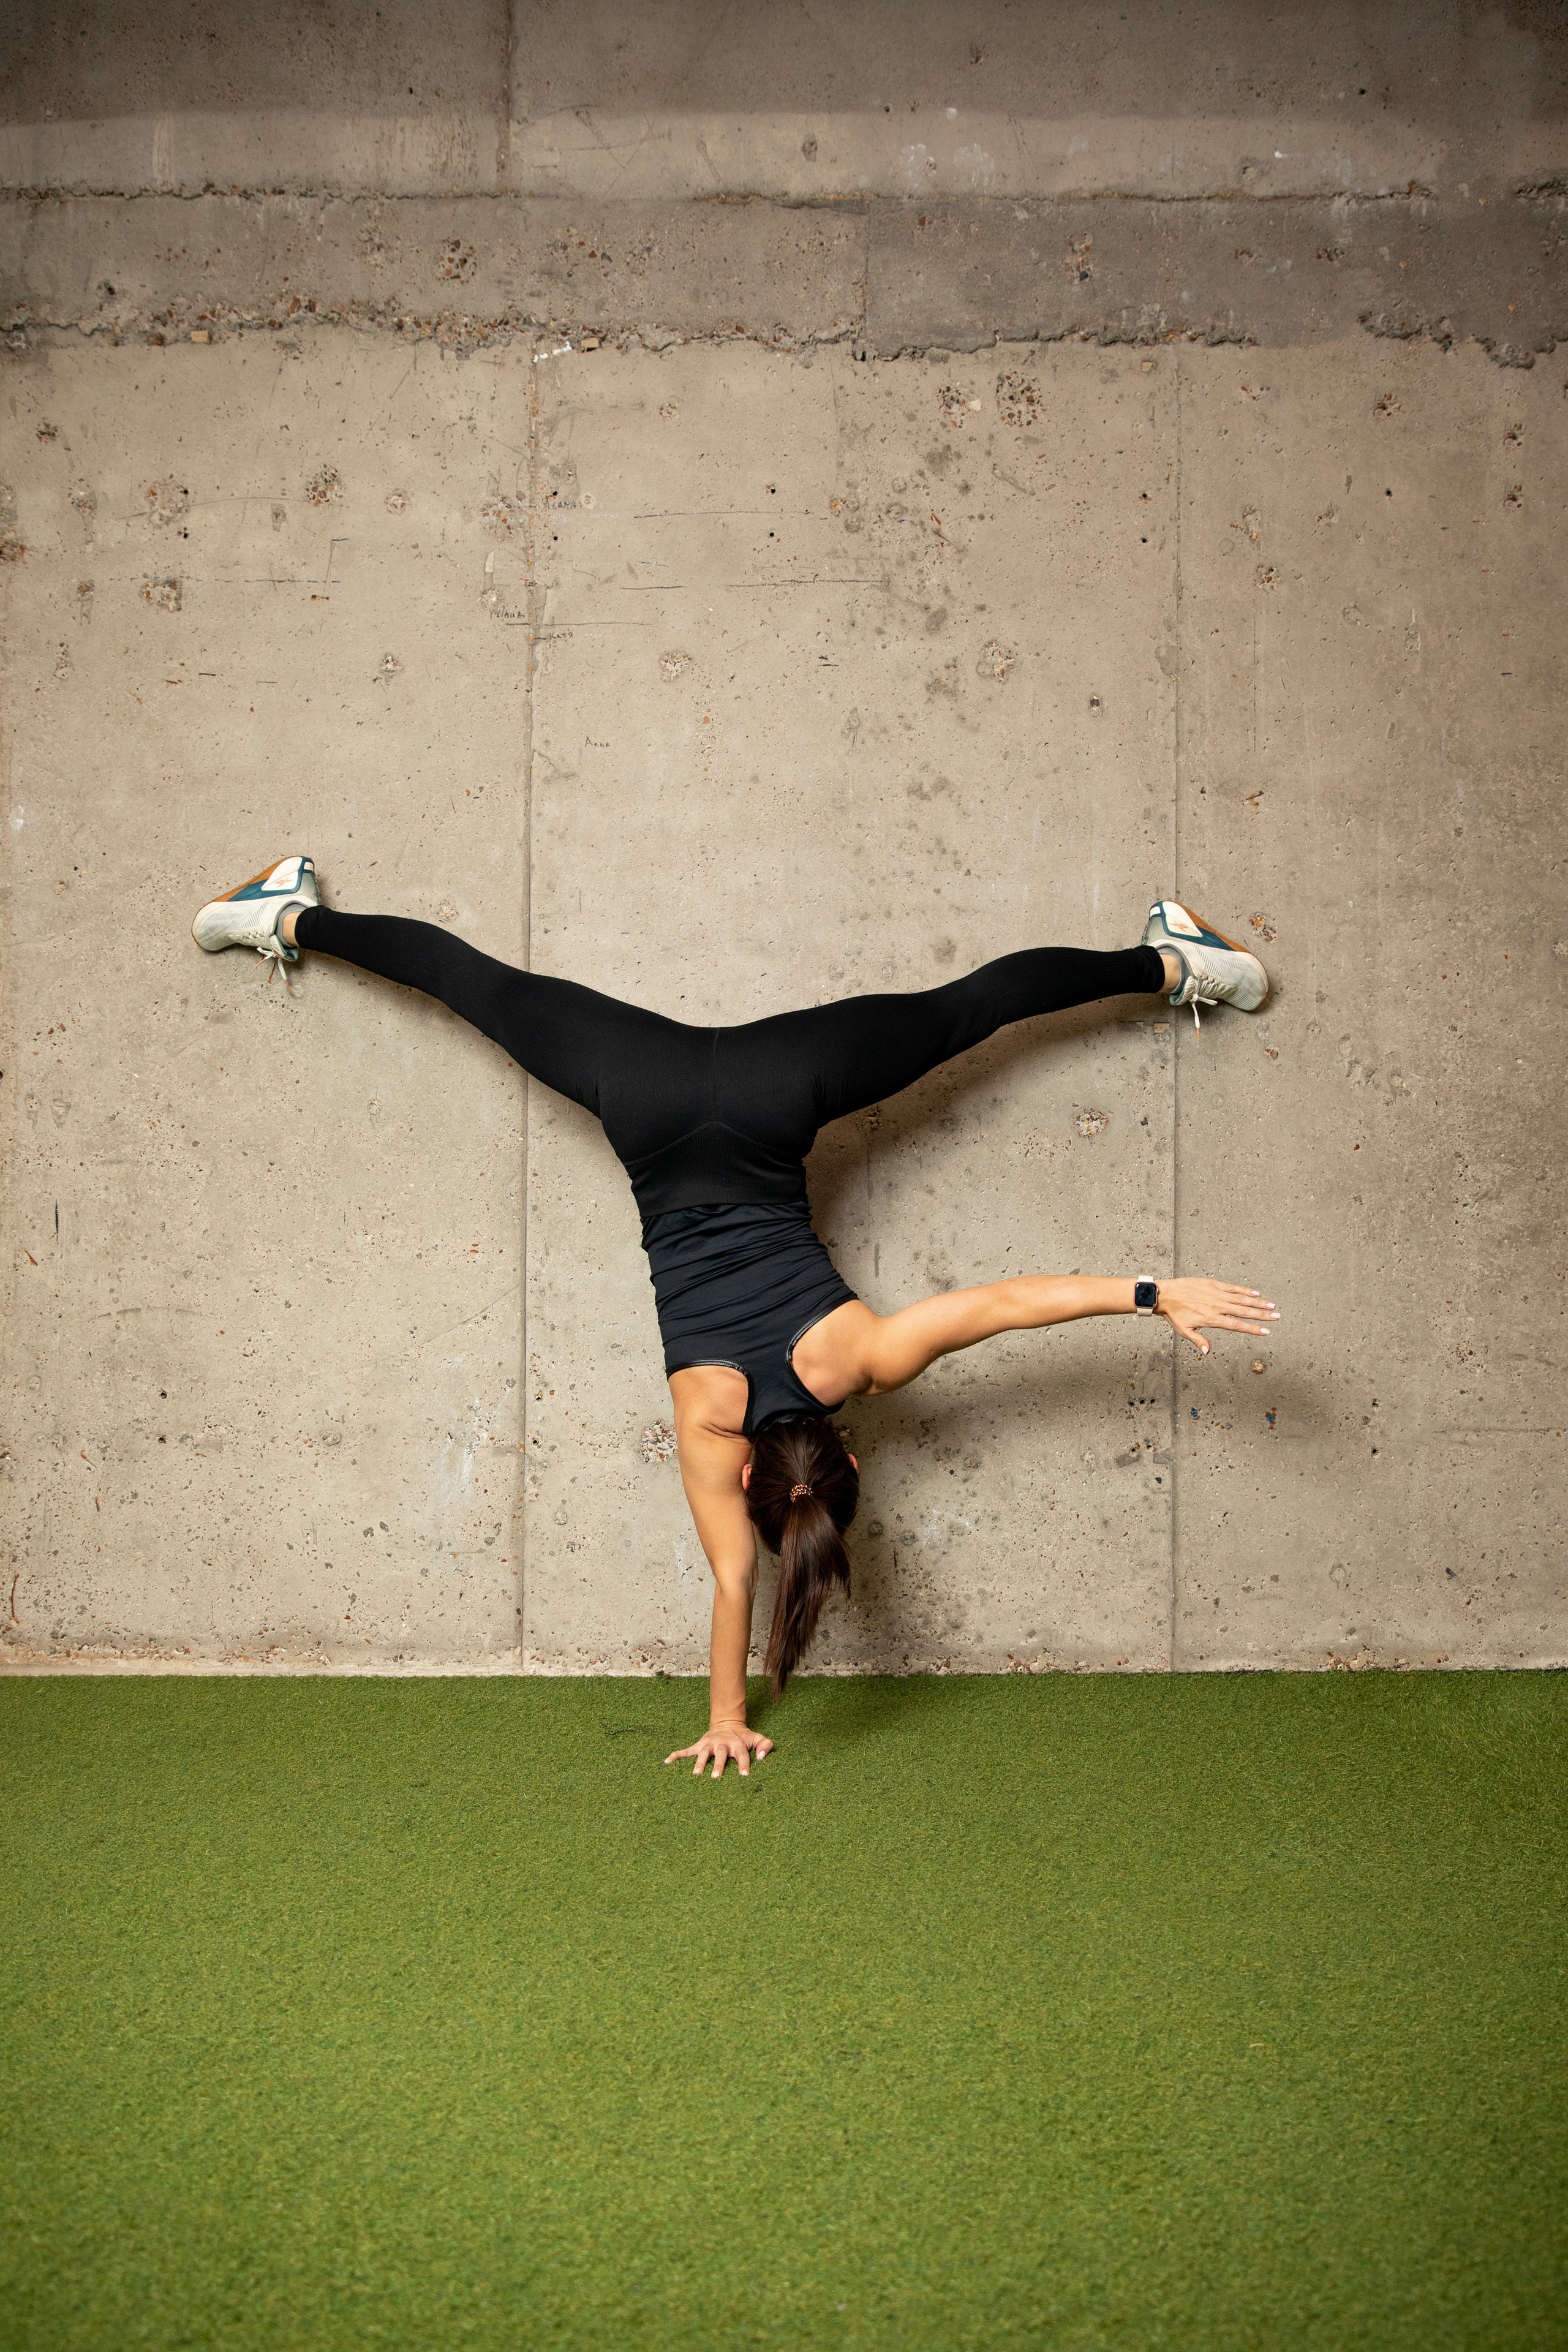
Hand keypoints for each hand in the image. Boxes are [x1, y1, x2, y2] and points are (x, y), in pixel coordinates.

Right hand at [665, 1723, 773, 1778]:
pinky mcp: (699, 1745)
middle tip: (716, 1777)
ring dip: (699, 1763)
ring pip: (703, 1753)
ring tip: (695, 1774)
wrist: (728, 1723)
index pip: (742, 1755)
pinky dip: (677, 1755)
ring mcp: (709, 1744)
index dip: (744, 1764)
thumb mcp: (757, 1738)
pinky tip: (667, 1761)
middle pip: (720, 1755)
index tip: (744, 1775)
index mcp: (737, 1744)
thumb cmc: (744, 1737)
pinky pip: (686, 1750)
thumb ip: (765, 1746)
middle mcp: (723, 1744)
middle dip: (718, 1765)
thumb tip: (761, 1758)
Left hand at [1158, 1278, 1277, 1355]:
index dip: (1253, 1329)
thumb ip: (1199, 1340)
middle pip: (1243, 1311)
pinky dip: (1244, 1290)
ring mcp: (1215, 1293)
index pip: (1237, 1325)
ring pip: (1241, 1299)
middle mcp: (1216, 1306)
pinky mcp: (1212, 1283)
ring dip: (1257, 1302)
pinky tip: (1255, 1293)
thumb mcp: (1185, 1331)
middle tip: (1276, 1317)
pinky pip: (1231, 1287)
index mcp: (1211, 1319)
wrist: (1165, 1294)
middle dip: (1261, 1315)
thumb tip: (1208, 1352)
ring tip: (1271, 1305)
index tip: (1266, 1331)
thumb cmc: (1174, 1314)